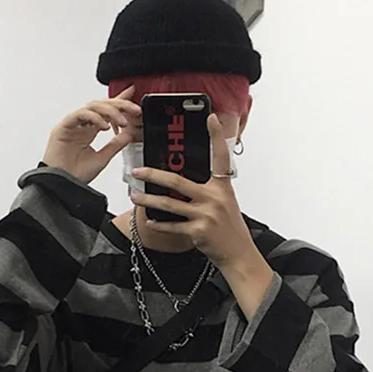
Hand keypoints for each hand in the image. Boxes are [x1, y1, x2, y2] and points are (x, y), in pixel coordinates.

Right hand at [42, 86, 140, 183]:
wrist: (62, 186)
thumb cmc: (76, 175)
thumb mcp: (103, 159)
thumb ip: (115, 145)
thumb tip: (128, 134)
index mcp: (89, 131)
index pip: (106, 112)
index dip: (119, 102)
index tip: (132, 97)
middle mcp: (81, 125)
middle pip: (101, 105)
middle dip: (119, 104)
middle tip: (134, 109)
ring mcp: (72, 124)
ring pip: (92, 106)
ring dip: (110, 111)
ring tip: (122, 121)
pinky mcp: (63, 127)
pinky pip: (80, 115)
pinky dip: (94, 117)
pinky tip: (105, 125)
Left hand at [130, 114, 256, 270]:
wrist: (238, 253)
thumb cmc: (229, 228)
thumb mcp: (225, 203)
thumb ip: (208, 190)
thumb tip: (181, 183)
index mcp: (222, 187)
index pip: (220, 157)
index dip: (216, 136)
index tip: (210, 118)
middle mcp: (214, 198)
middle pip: (178, 181)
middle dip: (153, 175)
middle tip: (137, 171)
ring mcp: (206, 215)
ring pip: (169, 204)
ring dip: (148, 200)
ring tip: (134, 196)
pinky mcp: (198, 231)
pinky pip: (172, 226)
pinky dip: (158, 223)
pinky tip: (149, 220)